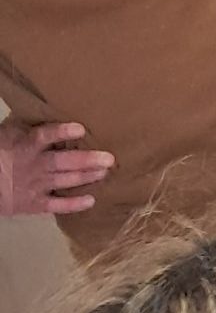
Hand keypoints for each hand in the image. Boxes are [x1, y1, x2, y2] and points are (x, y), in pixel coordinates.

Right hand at [0, 122, 114, 218]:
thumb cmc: (0, 152)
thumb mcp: (8, 134)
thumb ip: (26, 124)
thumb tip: (46, 107)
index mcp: (26, 146)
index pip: (43, 136)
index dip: (61, 132)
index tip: (80, 129)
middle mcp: (34, 166)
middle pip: (62, 162)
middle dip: (87, 160)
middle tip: (109, 159)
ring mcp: (35, 186)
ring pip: (64, 181)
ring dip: (86, 177)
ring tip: (104, 173)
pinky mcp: (34, 204)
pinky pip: (56, 205)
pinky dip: (73, 204)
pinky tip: (91, 200)